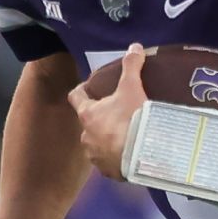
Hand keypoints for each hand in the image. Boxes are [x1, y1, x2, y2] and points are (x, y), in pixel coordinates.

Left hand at [68, 43, 147, 180]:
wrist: (141, 154)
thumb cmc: (131, 118)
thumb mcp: (132, 88)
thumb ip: (132, 67)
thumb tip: (134, 46)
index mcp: (87, 114)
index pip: (76, 97)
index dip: (81, 90)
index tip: (89, 88)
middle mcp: (85, 135)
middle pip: (89, 122)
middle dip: (100, 119)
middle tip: (118, 113)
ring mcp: (95, 156)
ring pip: (98, 144)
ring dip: (108, 140)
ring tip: (126, 136)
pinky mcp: (107, 172)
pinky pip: (109, 163)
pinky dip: (116, 158)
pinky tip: (130, 155)